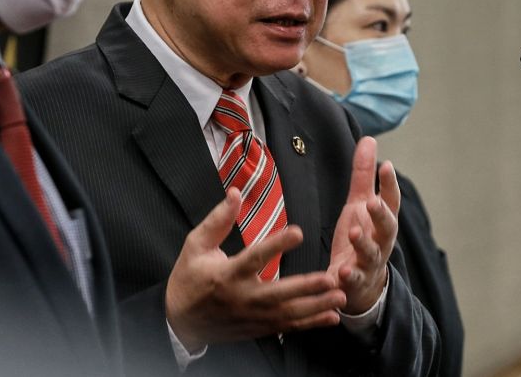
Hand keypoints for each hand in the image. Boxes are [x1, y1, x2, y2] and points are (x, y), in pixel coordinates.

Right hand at [165, 188, 346, 351]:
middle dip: (306, 287)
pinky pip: (289, 327)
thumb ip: (218, 220)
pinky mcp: (259, 328)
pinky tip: (332, 316)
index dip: (277, 245)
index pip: (255, 257)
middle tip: (330, 278)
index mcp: (227, 274)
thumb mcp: (195, 245)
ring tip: (340, 297)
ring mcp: (252, 316)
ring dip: (316, 307)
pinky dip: (311, 323)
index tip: (298, 232)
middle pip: (278, 293)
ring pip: (289, 314)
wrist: (180, 321)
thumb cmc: (189, 278)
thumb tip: (234, 193)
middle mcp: (242, 297)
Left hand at [328, 137, 400, 313]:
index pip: (391, 200)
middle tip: (373, 202)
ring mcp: (369, 263)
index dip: (389, 184)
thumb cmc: (361, 236)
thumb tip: (369, 139)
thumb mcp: (359, 204)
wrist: (360, 284)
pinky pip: (353, 280)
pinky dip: (348, 277)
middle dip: (382, 215)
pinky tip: (340, 271)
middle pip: (388, 228)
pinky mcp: (354, 282)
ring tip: (355, 232)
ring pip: (371, 254)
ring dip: (364, 244)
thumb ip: (363, 174)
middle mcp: (381, 241)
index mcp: (382, 221)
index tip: (386, 165)